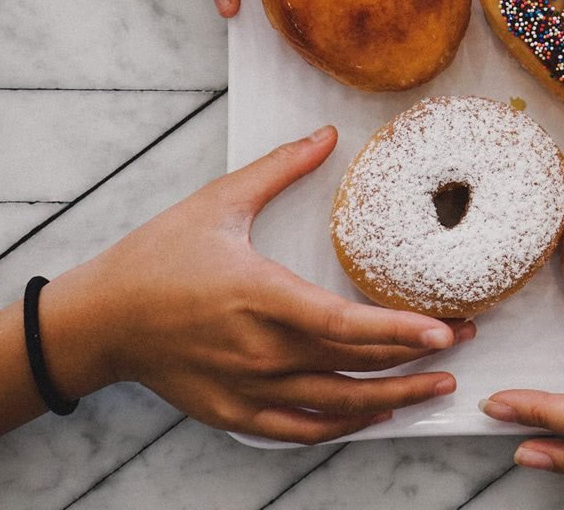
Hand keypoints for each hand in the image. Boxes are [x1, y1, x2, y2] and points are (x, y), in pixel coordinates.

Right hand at [47, 126, 470, 444]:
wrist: (100, 320)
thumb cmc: (156, 259)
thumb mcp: (218, 202)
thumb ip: (279, 168)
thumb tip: (327, 134)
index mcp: (260, 296)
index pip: (344, 324)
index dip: (400, 331)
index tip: (445, 331)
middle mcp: (260, 350)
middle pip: (355, 365)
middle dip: (418, 358)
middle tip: (463, 341)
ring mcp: (247, 389)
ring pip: (337, 405)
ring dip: (394, 398)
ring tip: (439, 387)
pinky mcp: (235, 412)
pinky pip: (302, 428)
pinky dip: (344, 425)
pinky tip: (376, 413)